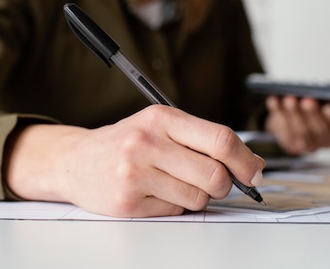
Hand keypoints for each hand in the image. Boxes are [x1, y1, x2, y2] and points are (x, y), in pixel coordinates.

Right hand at [4, 105, 264, 217]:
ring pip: (198, 198)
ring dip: (196, 196)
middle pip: (214, 175)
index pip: (220, 139)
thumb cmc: (125, 142)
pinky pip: (174, 211)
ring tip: (173, 183)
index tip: (254, 172)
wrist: (75, 160)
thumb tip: (251, 164)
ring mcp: (134, 174)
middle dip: (223, 185)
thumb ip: (203, 140)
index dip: (245, 160)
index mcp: (160, 118)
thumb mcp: (160, 126)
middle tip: (213, 183)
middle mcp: (146, 143)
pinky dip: (173, 206)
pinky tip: (153, 193)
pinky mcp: (127, 202)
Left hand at [264, 95, 329, 154]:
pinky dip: (277, 113)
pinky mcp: (290, 144)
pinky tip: (274, 101)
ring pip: (300, 131)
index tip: (329, 107)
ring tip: (289, 99)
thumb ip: (326, 98)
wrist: (296, 120)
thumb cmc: (315, 106)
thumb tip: (320, 91)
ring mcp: (308, 145)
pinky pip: (282, 130)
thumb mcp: (324, 100)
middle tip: (307, 100)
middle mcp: (326, 141)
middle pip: (319, 130)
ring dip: (293, 114)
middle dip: (312, 114)